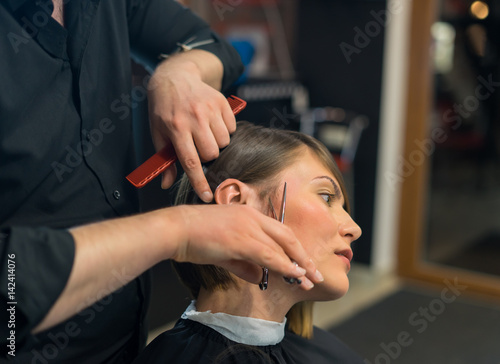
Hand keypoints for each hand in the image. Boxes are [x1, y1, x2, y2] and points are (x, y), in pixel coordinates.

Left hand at [147, 51, 235, 201]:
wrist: (174, 78)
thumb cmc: (164, 110)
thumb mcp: (158, 134)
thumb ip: (165, 160)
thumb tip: (166, 184)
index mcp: (176, 128)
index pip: (190, 162)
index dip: (200, 182)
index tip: (208, 196)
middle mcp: (194, 118)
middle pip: (212, 153)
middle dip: (207, 155)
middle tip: (198, 146)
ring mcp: (209, 108)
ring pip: (224, 142)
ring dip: (217, 142)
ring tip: (205, 132)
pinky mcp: (221, 102)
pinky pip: (232, 128)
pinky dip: (225, 130)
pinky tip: (212, 122)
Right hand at [170, 204, 322, 289]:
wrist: (176, 229)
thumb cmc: (195, 237)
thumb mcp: (224, 251)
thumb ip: (244, 264)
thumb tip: (260, 277)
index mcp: (249, 215)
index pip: (280, 231)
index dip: (294, 248)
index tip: (304, 263)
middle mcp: (252, 218)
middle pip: (287, 237)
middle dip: (303, 257)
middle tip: (315, 274)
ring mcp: (247, 227)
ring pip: (280, 248)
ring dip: (297, 265)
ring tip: (308, 280)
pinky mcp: (240, 240)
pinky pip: (268, 255)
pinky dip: (283, 265)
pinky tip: (293, 275)